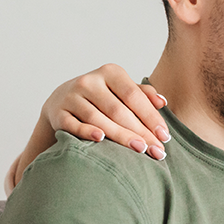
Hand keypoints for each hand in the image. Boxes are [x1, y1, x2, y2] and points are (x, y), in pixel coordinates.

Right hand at [43, 64, 169, 158]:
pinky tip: (101, 139)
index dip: (151, 117)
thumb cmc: (103, 97)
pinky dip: (86, 131)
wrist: (63, 100)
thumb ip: (143, 94)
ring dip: (120, 136)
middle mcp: (89, 81)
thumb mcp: (122, 90)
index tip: (165, 136)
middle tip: (157, 150)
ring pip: (98, 119)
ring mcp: (71, 97)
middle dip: (140, 132)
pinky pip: (73, 124)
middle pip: (118, 110)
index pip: (133, 96)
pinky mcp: (58, 113)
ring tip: (140, 149)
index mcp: (110, 73)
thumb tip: (162, 102)